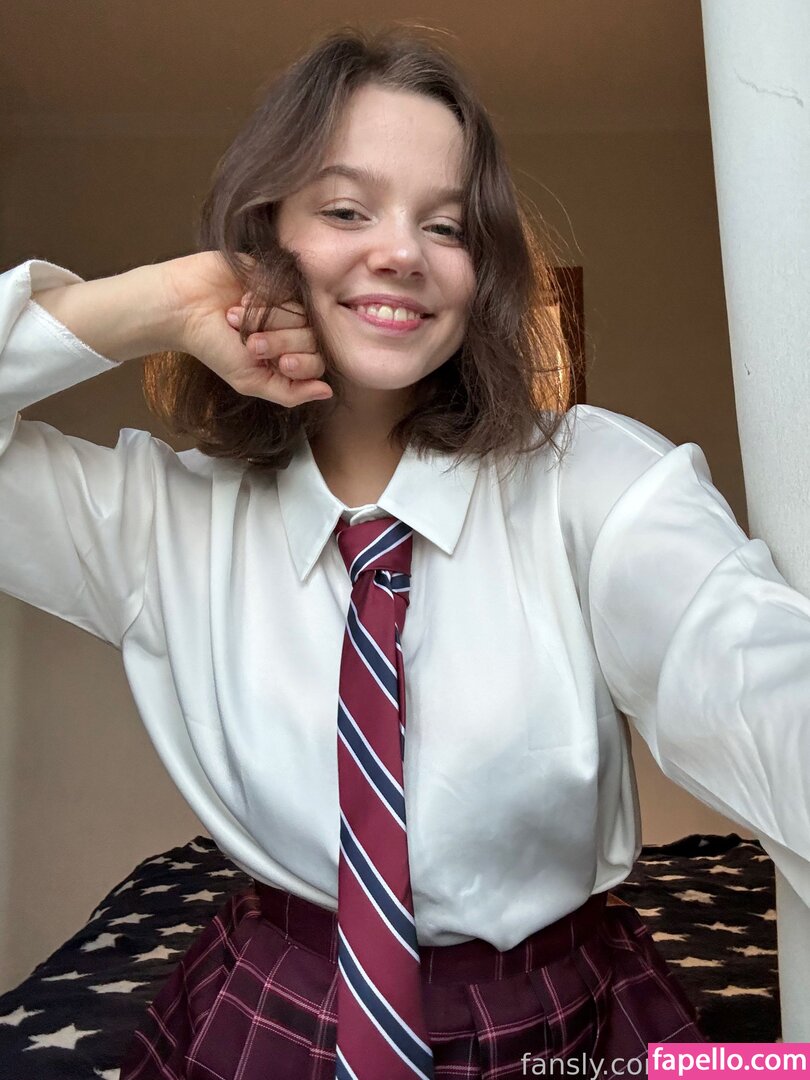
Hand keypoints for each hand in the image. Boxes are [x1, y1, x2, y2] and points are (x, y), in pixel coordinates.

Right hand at [161, 250, 332, 406]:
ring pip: (302, 314)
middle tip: (250, 342)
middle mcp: (290, 330)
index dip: (301, 363)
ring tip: (237, 319)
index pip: (316, 362)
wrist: (185, 308)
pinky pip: (290, 290)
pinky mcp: (278, 278)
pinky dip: (265, 299)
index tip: (280, 362)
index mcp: (287, 356)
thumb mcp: (250, 381)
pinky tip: (242, 300)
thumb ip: (290, 392)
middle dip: (279, 342)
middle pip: (312, 338)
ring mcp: (286, 303)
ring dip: (268, 320)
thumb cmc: (214, 348)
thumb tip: (327, 393)